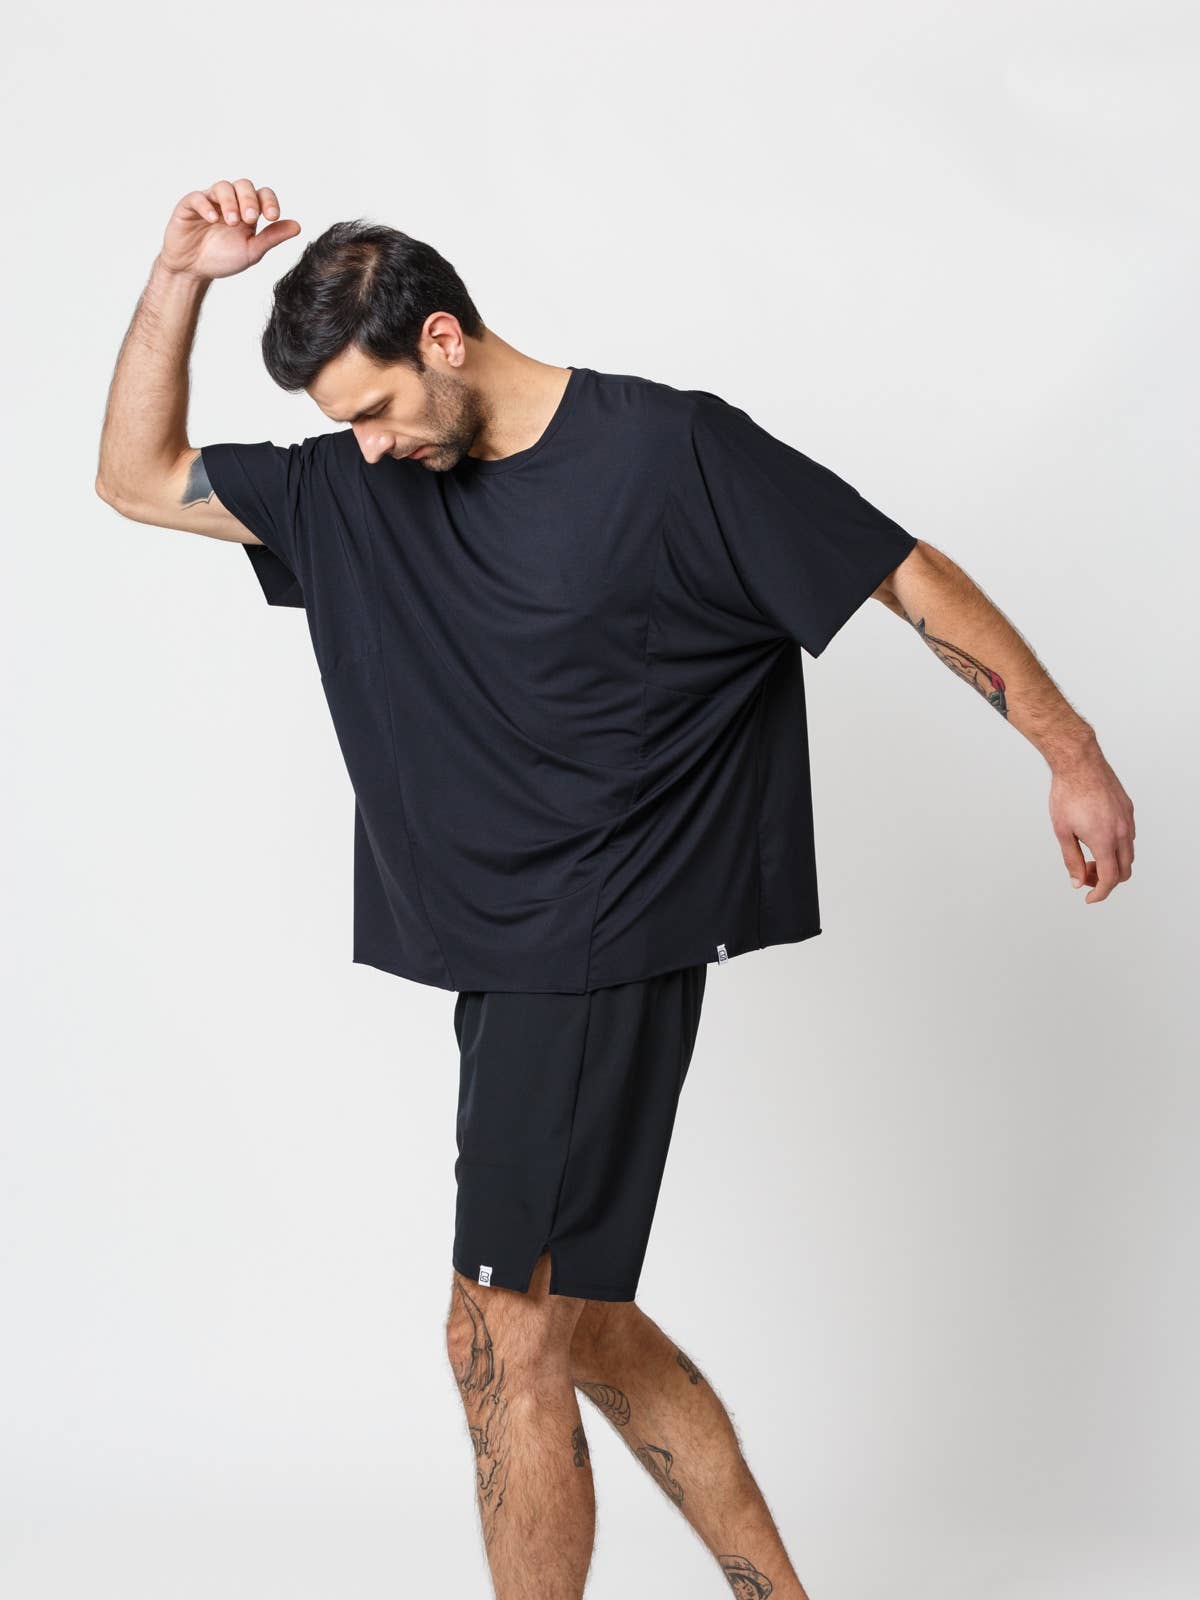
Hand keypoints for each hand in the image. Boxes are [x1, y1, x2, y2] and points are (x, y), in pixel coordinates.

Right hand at [157, 178, 299, 280]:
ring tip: (232, 222)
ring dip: (230, 202)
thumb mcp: (252, 251)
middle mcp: (230, 202)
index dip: (269, 201)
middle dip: (249, 200)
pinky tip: (213, 219)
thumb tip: (297, 226)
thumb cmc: (223, 258)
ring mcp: (209, 201)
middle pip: (244, 185)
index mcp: (248, 210)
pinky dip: (206, 206)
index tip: (272, 217)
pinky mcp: (189, 206)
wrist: (194, 270)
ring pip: (222, 187)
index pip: (262, 194)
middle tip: (250, 219)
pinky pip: (198, 198)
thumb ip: (272, 237)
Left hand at [1049, 736, 1135, 903]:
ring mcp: (1127, 819)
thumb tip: (1077, 881)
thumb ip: (1071, 859)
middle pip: (1123, 870)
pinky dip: (1116, 846)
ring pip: (1128, 853)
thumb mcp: (1062, 831)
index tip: (1089, 899)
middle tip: (1084, 875)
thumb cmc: (1066, 794)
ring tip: (1088, 856)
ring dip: (1112, 862)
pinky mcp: (1128, 809)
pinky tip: (1097, 838)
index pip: (1110, 878)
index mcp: (1105, 840)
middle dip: (1105, 880)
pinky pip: (1128, 836)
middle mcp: (1122, 832)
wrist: (1078, 762)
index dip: (1100, 893)